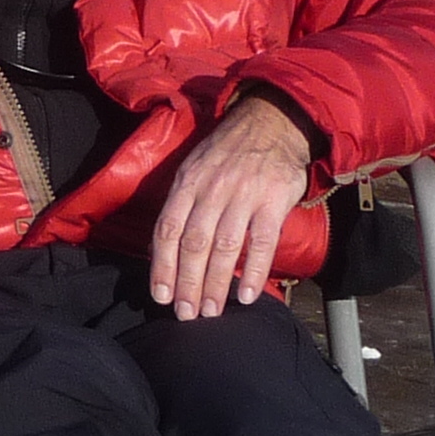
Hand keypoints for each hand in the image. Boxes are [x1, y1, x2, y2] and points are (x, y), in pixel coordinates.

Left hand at [150, 94, 315, 320]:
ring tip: (211, 311)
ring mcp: (243, 195)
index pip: (167, 230)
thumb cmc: (227, 152)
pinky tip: (246, 295)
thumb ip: (181, 206)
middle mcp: (211, 189)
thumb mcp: (194, 168)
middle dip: (187, 283)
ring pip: (224, 247)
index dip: (162, 266)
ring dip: (216, 284)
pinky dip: (253, 271)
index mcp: (187, 183)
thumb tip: (163, 251)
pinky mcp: (273, 200)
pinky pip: (261, 242)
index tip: (160, 296)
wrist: (273, 121)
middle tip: (186, 314)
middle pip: (194, 244)